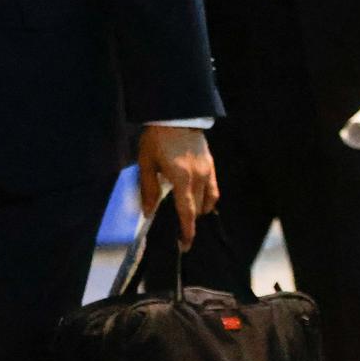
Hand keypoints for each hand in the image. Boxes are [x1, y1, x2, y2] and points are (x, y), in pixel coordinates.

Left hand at [137, 125, 218, 251]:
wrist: (175, 115)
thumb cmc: (156, 139)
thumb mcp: (146, 164)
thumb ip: (148, 190)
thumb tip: (148, 213)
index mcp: (181, 178)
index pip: (186, 211)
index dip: (186, 230)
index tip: (184, 245)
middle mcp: (198, 176)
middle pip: (198, 208)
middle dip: (190, 223)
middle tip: (180, 233)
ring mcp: (207, 170)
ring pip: (208, 200)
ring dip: (199, 211)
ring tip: (187, 216)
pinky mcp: (211, 164)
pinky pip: (213, 188)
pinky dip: (208, 199)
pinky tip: (200, 202)